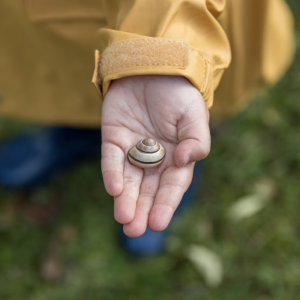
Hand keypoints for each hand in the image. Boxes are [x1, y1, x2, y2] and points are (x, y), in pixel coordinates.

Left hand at [101, 75, 209, 236]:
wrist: (154, 67)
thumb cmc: (179, 93)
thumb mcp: (194, 115)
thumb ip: (196, 141)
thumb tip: (184, 163)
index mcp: (176, 156)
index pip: (171, 186)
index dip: (165, 204)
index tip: (158, 223)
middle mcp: (154, 158)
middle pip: (147, 189)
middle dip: (141, 210)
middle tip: (134, 230)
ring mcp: (132, 150)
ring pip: (128, 180)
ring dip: (125, 200)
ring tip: (123, 220)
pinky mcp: (114, 139)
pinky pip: (112, 160)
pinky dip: (112, 174)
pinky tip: (115, 189)